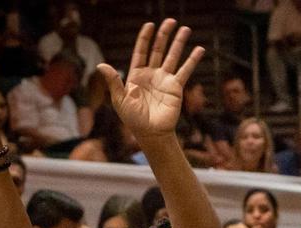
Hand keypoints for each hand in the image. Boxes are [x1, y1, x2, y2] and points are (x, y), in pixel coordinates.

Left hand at [97, 20, 203, 140]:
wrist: (151, 133)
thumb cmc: (133, 119)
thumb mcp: (120, 99)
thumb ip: (113, 81)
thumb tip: (101, 65)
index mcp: (136, 74)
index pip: (141, 51)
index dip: (145, 38)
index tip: (149, 25)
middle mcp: (152, 74)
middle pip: (158, 49)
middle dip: (164, 35)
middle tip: (170, 21)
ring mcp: (165, 80)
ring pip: (173, 56)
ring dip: (179, 42)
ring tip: (186, 29)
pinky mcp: (176, 87)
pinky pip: (185, 70)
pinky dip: (192, 60)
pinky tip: (199, 49)